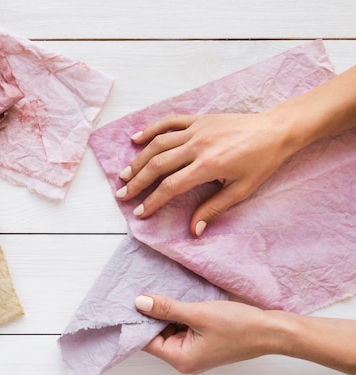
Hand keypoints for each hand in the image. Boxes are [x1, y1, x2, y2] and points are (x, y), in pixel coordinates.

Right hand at [116, 112, 296, 236]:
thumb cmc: (262, 162)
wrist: (277, 130)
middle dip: (137, 182)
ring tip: (124, 174)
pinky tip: (136, 139)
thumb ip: (214, 208)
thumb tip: (194, 230)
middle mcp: (198, 145)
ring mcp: (196, 129)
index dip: (153, 201)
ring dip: (138, 160)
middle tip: (123, 195)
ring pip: (158, 144)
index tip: (140, 212)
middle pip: (157, 164)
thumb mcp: (242, 190)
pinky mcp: (198, 119)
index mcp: (209, 165)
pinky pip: (169, 122)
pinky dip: (150, 129)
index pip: (171, 186)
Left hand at [135, 294, 274, 373]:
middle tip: (142, 290)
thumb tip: (140, 303)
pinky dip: (177, 314)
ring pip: (167, 329)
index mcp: (181, 359)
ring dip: (165, 312)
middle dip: (151, 315)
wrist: (271, 330)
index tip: (128, 301)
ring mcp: (193, 350)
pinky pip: (181, 327)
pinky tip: (175, 298)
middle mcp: (184, 359)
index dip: (137, 321)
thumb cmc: (239, 325)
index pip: (146, 341)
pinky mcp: (201, 341)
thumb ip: (166, 308)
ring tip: (159, 291)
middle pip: (155, 335)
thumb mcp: (198, 313)